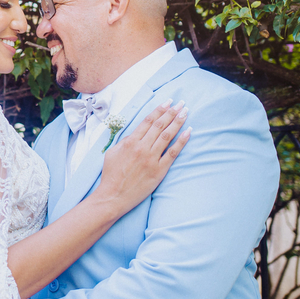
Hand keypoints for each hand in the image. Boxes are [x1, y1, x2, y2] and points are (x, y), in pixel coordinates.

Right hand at [97, 100, 189, 214]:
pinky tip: (188, 132)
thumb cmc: (111, 175)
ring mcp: (151, 159)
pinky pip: (173, 153)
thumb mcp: (112, 152)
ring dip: (178, 122)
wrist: (113, 196)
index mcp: (130, 142)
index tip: (168, 102)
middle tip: (181, 103)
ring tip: (186, 112)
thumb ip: (125, 141)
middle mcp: (142, 147)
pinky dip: (181, 141)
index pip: (148, 121)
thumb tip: (137, 133)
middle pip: (160, 125)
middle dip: (172, 112)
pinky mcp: (159, 170)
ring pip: (167, 136)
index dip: (159, 110)